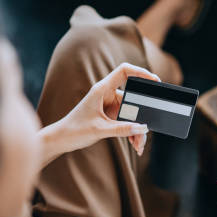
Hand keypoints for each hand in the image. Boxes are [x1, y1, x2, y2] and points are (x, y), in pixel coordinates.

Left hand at [39, 63, 159, 165]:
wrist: (62, 139)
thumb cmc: (74, 130)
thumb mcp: (100, 130)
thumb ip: (122, 129)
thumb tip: (142, 128)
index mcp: (102, 89)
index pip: (124, 71)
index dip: (141, 72)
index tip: (155, 80)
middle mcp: (107, 95)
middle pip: (134, 100)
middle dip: (142, 117)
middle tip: (145, 132)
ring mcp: (110, 106)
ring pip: (132, 114)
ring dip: (137, 130)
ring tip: (138, 145)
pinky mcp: (111, 116)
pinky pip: (127, 121)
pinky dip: (132, 132)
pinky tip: (135, 144)